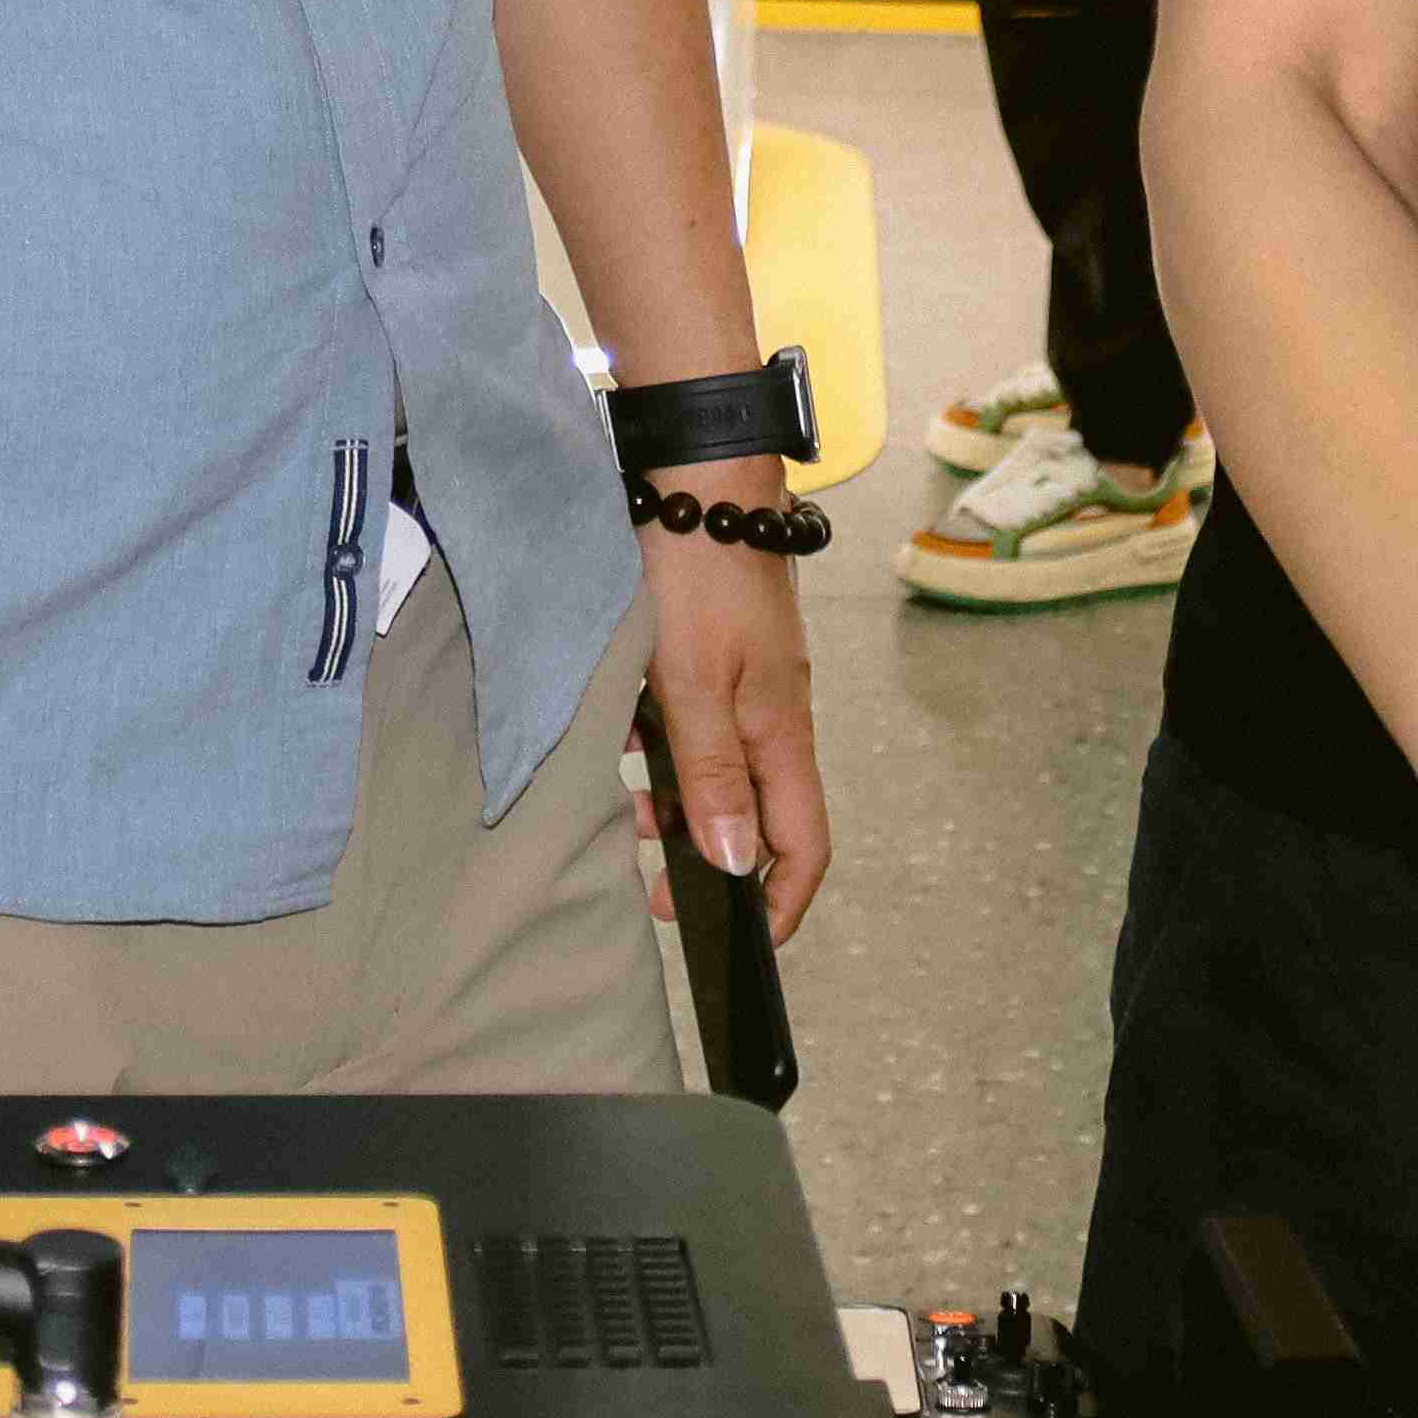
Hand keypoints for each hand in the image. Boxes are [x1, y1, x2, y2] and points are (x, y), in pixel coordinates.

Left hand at [637, 501, 835, 938]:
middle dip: (711, 860)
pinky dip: (655, 747)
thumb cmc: (698, 572)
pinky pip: (691, 725)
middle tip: (650, 889)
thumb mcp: (694, 684)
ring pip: (717, 770)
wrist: (694, 472)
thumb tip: (738, 863)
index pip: (805, 845)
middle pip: (758, 814)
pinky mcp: (713, 652)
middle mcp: (772, 714)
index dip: (782, 903)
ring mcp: (745, 682)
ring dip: (673, 802)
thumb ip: (713, 775)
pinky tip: (612, 740)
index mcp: (781, 732)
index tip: (740, 945)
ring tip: (618, 813)